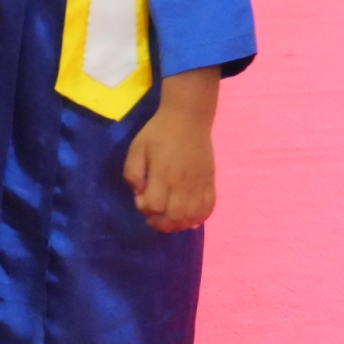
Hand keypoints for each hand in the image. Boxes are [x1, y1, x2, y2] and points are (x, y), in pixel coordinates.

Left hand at [123, 67, 219, 231]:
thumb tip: (138, 192)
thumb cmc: (158, 132)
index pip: (155, 206)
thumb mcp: (136, 147)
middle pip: (175, 217)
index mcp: (163, 174)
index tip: (141, 200)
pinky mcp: (210, 183)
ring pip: (193, 217)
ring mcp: (199, 185)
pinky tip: (189, 217)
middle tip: (153, 218)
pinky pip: (209, 209)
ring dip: (180, 225)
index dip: (145, 209)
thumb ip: (132, 171)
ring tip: (169, 220)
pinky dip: (199, 218)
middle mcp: (183, 184)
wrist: (187, 119)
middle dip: (161, 223)